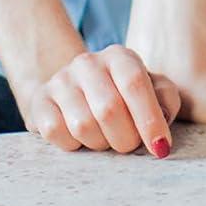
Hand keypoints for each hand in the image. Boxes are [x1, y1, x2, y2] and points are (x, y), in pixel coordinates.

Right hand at [23, 46, 181, 157]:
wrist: (76, 91)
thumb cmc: (123, 96)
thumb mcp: (150, 90)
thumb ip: (165, 98)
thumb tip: (163, 116)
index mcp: (120, 57)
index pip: (135, 84)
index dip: (149, 120)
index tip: (160, 148)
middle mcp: (88, 63)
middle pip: (109, 110)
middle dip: (125, 138)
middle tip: (129, 144)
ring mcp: (60, 81)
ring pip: (83, 126)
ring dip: (100, 144)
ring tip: (105, 138)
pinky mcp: (40, 101)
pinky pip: (56, 133)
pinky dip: (73, 145)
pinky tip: (81, 138)